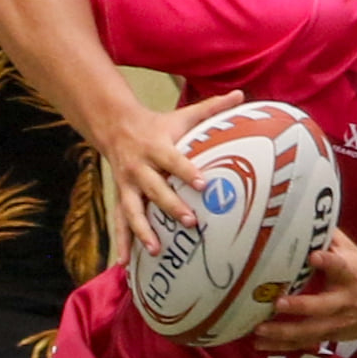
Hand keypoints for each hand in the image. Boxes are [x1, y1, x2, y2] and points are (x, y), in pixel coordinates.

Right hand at [102, 89, 241, 262]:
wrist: (115, 127)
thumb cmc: (158, 125)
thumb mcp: (182, 115)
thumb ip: (211, 108)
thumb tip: (241, 94)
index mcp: (156, 147)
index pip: (173, 160)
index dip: (187, 171)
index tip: (203, 185)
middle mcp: (139, 168)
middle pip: (155, 189)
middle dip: (171, 206)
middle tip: (191, 222)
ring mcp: (127, 186)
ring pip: (132, 211)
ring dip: (143, 231)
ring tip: (156, 250)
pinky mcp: (121, 198)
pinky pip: (120, 223)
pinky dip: (123, 243)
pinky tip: (126, 263)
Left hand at [252, 228, 356, 351]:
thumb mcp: (352, 252)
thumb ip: (330, 236)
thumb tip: (306, 210)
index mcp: (349, 275)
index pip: (340, 267)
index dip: (328, 262)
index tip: (314, 256)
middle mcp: (342, 302)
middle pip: (322, 307)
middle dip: (301, 306)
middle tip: (278, 303)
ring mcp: (333, 323)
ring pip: (308, 331)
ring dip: (283, 333)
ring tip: (258, 330)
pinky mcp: (325, 336)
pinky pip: (301, 344)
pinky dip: (280, 347)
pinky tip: (259, 344)